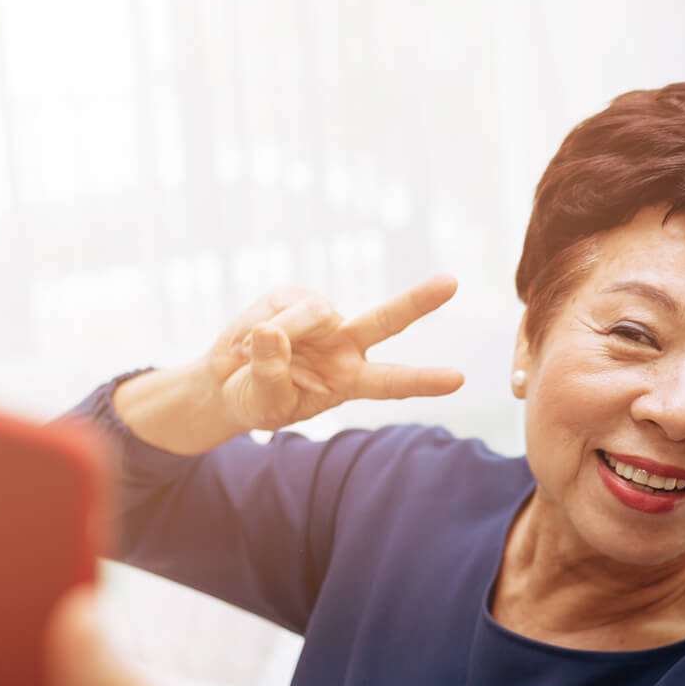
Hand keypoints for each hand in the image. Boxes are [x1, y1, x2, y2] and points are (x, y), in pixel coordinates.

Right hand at [203, 274, 465, 431]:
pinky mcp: (293, 296)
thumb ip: (270, 375)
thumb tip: (270, 332)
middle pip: (386, 320)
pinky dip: (252, 327)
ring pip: (311, 313)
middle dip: (418, 301)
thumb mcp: (265, 403)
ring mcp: (321, 318)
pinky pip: (277, 307)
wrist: (227, 381)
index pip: (392, 382)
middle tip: (452, 282)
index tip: (457, 378)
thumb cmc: (255, 400)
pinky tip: (243, 343)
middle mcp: (345, 344)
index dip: (423, 380)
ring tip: (247, 354)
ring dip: (280, 332)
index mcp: (350, 380)